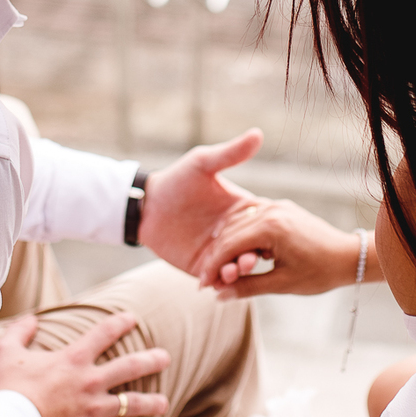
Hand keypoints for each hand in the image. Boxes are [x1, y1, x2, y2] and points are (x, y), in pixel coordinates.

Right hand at [0, 312, 169, 416]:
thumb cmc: (5, 389)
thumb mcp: (5, 352)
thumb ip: (20, 332)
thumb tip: (31, 319)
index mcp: (73, 360)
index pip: (103, 334)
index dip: (120, 324)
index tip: (133, 319)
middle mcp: (90, 383)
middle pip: (130, 367)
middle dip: (151, 361)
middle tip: (165, 358)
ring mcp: (92, 412)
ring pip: (131, 405)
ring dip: (150, 404)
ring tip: (163, 404)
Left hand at [137, 128, 263, 275]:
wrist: (146, 205)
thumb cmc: (176, 180)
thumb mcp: (203, 163)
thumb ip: (230, 153)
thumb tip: (258, 133)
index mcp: (240, 209)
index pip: (261, 225)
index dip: (267, 233)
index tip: (269, 239)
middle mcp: (233, 232)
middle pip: (251, 248)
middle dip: (251, 256)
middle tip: (248, 261)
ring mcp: (219, 251)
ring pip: (235, 266)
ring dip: (236, 272)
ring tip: (230, 273)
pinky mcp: (203, 267)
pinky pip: (216, 279)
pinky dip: (219, 282)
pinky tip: (215, 283)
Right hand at [196, 197, 380, 295]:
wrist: (348, 256)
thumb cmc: (319, 273)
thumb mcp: (282, 284)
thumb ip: (248, 287)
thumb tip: (219, 296)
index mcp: (271, 227)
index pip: (229, 246)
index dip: (212, 268)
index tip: (202, 286)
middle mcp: (271, 210)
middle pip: (229, 232)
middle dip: (216, 258)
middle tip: (207, 281)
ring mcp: (276, 206)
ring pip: (237, 222)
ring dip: (225, 244)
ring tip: (219, 268)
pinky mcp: (281, 208)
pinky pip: (251, 216)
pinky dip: (239, 232)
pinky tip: (235, 251)